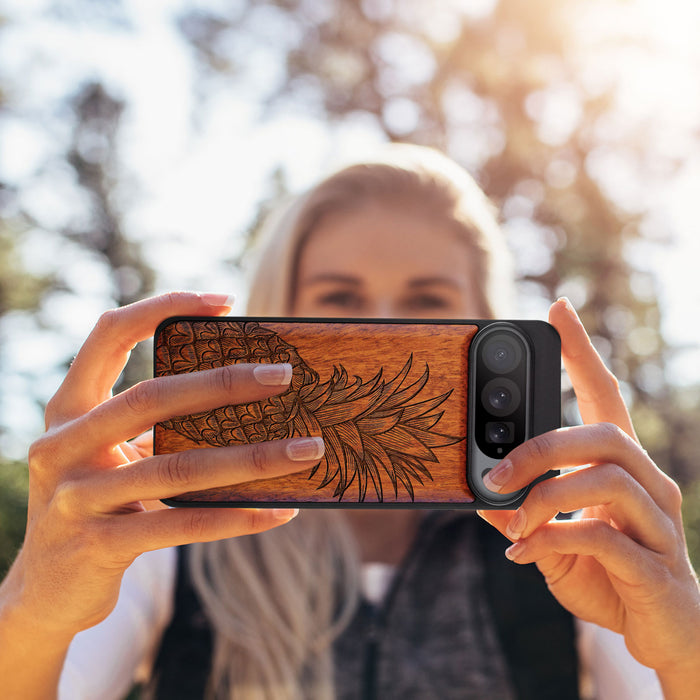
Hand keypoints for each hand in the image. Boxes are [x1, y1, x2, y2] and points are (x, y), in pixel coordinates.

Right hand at [2, 292, 323, 639]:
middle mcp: (62, 446)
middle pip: (151, 397)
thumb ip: (156, 426)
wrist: (46, 590)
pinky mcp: (98, 546)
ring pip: (177, 467)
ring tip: (307, 449)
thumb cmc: (98, 503)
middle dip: (223, 383)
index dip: (162, 308)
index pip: (108, 335)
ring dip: (252, 457)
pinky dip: (236, 517)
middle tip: (284, 376)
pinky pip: (182, 525)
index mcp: (68, 409)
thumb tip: (248, 397)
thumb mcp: (113, 455)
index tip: (225, 301)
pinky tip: (280, 511)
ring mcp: (76, 498)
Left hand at [478, 298, 699, 692]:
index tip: (558, 309)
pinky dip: (553, 540)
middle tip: (495, 472)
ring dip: (545, 497)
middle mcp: (649, 484)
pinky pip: (604, 538)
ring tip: (512, 522)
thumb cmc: (609, 576)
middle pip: (604, 434)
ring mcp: (659, 523)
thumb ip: (522, 514)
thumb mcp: (553, 539)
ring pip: (607, 479)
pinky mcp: (656, 566)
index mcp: (622, 468)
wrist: (663, 634)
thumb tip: (480, 495)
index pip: (605, 395)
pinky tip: (525, 554)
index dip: (582, 352)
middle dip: (541, 447)